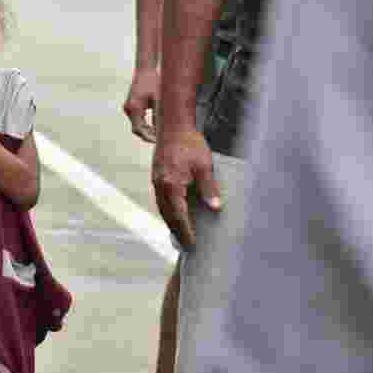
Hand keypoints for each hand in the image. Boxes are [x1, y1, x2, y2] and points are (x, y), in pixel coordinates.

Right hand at [124, 67, 159, 142]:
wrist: (145, 70)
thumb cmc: (153, 82)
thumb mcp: (159, 99)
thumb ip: (159, 115)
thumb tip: (163, 130)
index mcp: (134, 107)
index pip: (139, 129)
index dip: (148, 137)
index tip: (158, 142)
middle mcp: (129, 108)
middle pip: (137, 129)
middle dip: (148, 135)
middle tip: (160, 140)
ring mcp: (128, 107)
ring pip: (136, 125)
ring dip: (146, 130)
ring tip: (159, 134)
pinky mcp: (130, 105)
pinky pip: (137, 119)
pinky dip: (145, 124)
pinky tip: (154, 126)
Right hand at [151, 128, 220, 249]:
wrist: (173, 125)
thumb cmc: (190, 144)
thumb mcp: (204, 166)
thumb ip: (208, 188)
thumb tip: (216, 208)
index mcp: (172, 185)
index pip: (180, 216)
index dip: (187, 232)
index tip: (193, 245)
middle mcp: (161, 186)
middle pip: (168, 215)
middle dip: (177, 231)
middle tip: (186, 246)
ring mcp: (156, 181)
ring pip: (162, 208)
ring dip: (170, 222)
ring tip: (180, 234)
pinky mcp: (156, 175)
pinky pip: (160, 199)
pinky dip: (167, 210)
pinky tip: (174, 213)